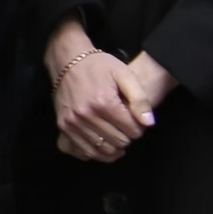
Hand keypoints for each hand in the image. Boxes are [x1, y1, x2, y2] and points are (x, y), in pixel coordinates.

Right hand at [49, 20, 160, 161]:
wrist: (67, 60)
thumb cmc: (99, 66)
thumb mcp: (125, 75)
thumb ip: (140, 99)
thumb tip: (148, 123)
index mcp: (103, 102)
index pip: (132, 130)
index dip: (139, 127)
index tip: (135, 119)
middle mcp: (86, 115)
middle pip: (118, 142)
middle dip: (127, 136)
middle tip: (125, 126)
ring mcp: (72, 122)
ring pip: (102, 150)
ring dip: (114, 146)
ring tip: (117, 136)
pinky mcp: (63, 126)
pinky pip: (83, 151)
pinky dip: (97, 152)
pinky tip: (103, 144)